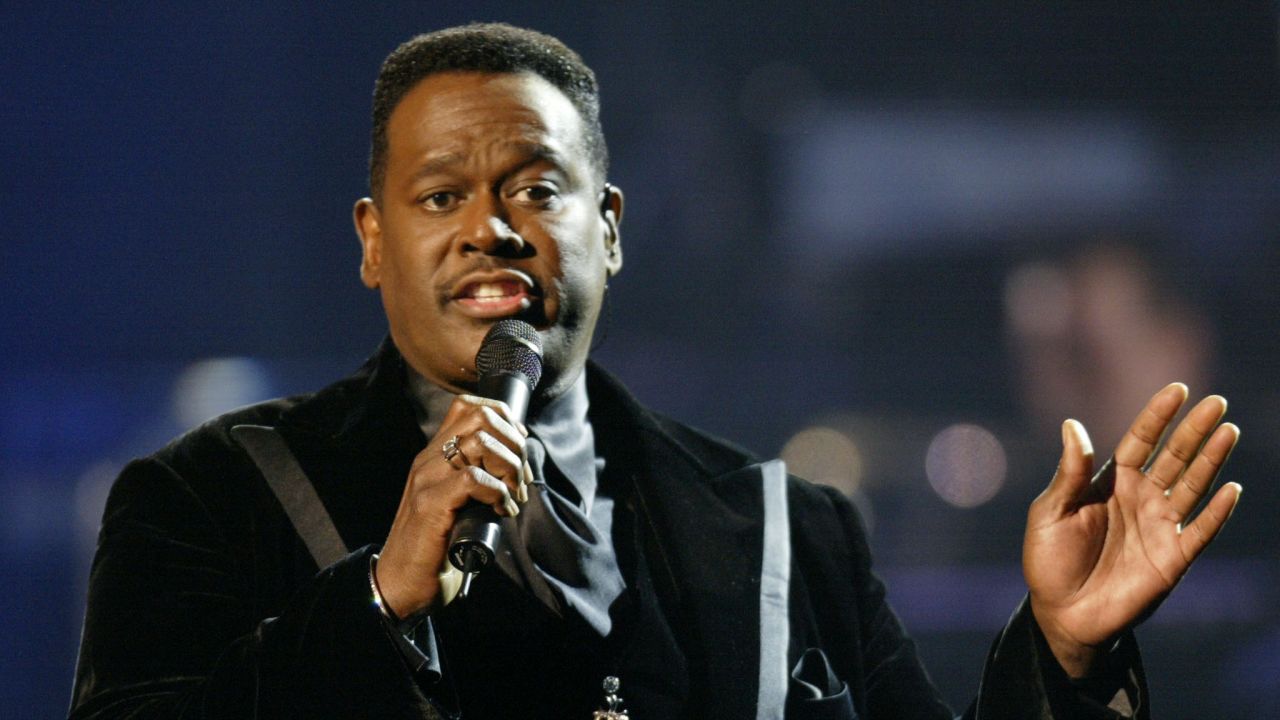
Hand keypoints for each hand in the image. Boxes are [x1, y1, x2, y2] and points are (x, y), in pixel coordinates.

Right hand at [375, 395, 533, 617]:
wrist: (399, 583)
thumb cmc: (435, 546)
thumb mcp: (457, 502)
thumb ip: (475, 479)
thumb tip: (518, 467)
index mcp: (435, 454)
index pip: (469, 407)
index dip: (504, 418)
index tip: (520, 446)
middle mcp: (428, 459)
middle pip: (480, 418)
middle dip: (514, 444)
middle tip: (521, 479)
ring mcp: (426, 479)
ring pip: (480, 443)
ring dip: (509, 468)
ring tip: (513, 497)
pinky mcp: (430, 504)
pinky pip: (472, 479)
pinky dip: (498, 493)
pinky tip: (502, 511)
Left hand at [1023, 383, 1241, 677]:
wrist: (1062, 613)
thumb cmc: (1049, 560)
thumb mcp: (1050, 512)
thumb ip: (1068, 473)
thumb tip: (1071, 424)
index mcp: (1110, 482)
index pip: (1140, 440)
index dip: (1158, 416)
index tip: (1178, 389)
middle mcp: (1140, 498)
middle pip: (1174, 457)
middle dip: (1194, 430)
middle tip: (1217, 403)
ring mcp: (1160, 526)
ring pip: (1193, 486)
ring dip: (1211, 460)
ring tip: (1228, 431)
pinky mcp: (1173, 558)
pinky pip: (1201, 530)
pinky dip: (1217, 511)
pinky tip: (1230, 488)